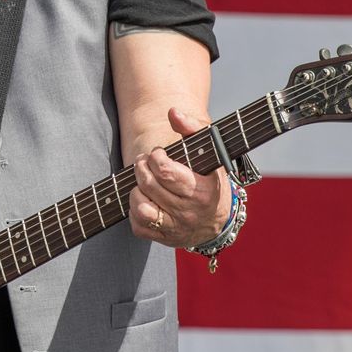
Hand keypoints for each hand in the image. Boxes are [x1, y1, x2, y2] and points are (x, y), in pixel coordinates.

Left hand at [129, 107, 227, 246]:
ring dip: (136, 189)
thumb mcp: (211, 154)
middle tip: (144, 162)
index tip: (158, 154)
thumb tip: (173, 112)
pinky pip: (138, 224)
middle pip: (150, 184)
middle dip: (141, 167)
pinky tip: (144, 199)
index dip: (155, 158)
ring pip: (141, 206)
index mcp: (203, 190)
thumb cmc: (209, 181)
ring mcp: (176, 227)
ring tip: (143, 181)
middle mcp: (190, 211)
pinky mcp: (164, 239)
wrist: (216, 221)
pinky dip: (135, 209)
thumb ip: (193, 129)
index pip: (166, 171)